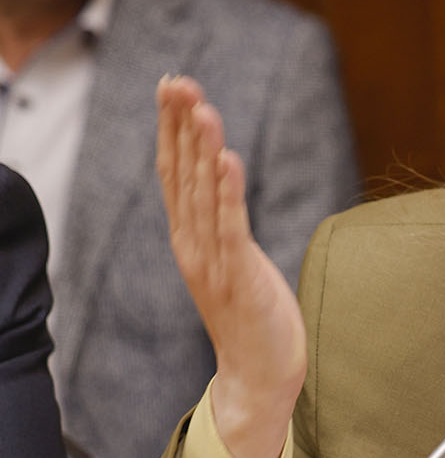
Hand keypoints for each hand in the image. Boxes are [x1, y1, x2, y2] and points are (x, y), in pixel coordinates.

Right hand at [157, 76, 305, 457]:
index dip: (173, 129)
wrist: (258, 376)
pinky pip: (231, 227)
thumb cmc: (253, 316)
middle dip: (180, 126)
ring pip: (205, 194)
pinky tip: (228, 159)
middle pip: (183, 174)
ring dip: (203, 149)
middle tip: (177, 81)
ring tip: (202, 108)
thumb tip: (224, 179)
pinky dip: (229, 192)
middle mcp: (195, 244)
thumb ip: (224, 221)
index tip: (172, 87)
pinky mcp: (239, 276)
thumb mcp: (234, 258)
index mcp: (192, 237)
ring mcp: (214, 261)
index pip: (177, 173)